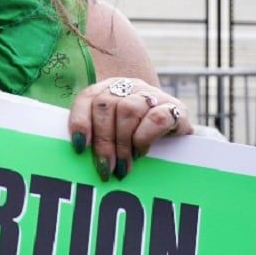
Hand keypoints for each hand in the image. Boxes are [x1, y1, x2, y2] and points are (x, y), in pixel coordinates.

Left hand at [68, 77, 191, 182]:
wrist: (175, 127)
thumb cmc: (136, 134)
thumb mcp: (113, 132)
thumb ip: (96, 136)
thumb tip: (81, 153)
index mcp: (108, 88)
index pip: (87, 97)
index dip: (80, 121)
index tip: (80, 147)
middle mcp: (129, 87)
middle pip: (105, 105)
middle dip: (103, 140)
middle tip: (105, 167)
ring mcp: (152, 94)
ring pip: (128, 110)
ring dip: (122, 142)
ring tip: (123, 165)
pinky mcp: (176, 109)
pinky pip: (157, 118)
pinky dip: (145, 137)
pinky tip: (141, 152)